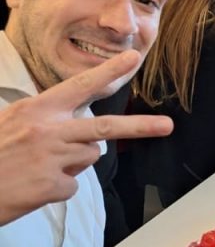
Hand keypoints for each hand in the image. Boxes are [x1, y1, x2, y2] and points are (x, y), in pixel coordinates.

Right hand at [0, 50, 172, 225]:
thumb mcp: (11, 123)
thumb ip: (46, 120)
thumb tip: (79, 128)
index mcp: (37, 110)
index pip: (79, 86)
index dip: (108, 71)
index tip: (132, 57)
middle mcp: (48, 131)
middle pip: (105, 128)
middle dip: (141, 127)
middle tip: (167, 126)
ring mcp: (51, 159)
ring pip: (89, 157)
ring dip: (74, 163)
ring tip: (40, 167)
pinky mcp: (50, 187)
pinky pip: (72, 186)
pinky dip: (58, 189)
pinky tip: (34, 187)